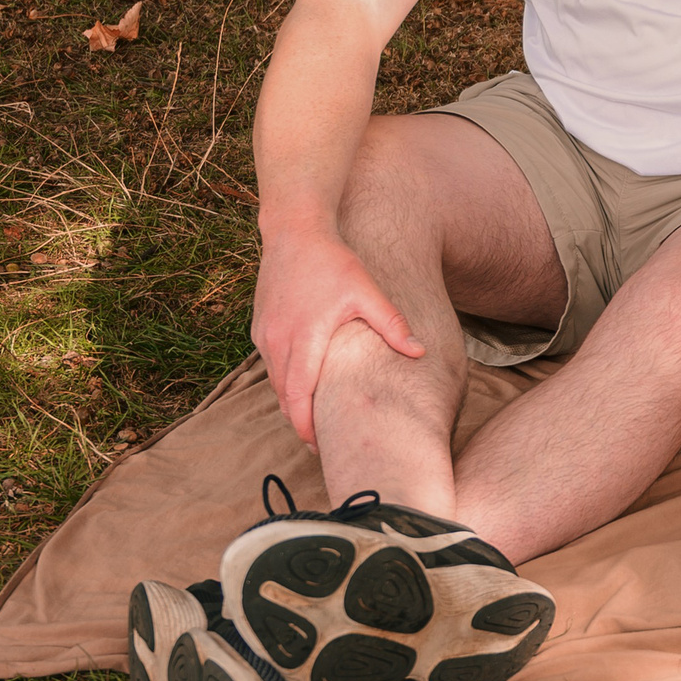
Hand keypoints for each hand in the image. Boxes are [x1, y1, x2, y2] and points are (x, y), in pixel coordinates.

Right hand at [251, 226, 425, 447]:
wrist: (293, 232)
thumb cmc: (333, 262)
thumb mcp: (367, 291)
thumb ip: (392, 324)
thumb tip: (420, 352)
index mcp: (304, 338)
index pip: (298, 396)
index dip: (306, 426)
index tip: (320, 448)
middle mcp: (277, 342)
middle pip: (284, 398)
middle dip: (301, 424)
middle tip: (321, 447)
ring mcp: (264, 336)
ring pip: (275, 384)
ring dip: (292, 405)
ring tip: (315, 423)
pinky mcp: (260, 329)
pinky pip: (271, 366)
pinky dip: (284, 383)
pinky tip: (303, 389)